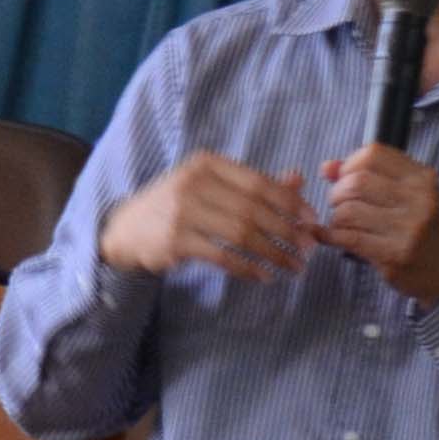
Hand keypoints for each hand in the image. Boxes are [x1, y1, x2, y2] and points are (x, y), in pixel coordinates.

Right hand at [99, 150, 315, 281]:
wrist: (127, 229)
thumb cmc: (177, 205)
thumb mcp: (212, 186)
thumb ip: (253, 183)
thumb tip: (298, 180)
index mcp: (206, 164)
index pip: (258, 182)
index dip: (290, 202)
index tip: (311, 221)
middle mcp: (193, 183)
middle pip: (253, 209)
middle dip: (286, 232)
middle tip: (307, 250)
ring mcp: (182, 212)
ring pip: (241, 234)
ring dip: (272, 253)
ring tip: (292, 267)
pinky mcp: (175, 241)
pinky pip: (222, 256)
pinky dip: (247, 268)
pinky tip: (262, 276)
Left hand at [316, 143, 438, 304]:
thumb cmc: (425, 228)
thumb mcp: (408, 194)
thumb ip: (369, 175)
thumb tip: (326, 167)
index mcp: (422, 179)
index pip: (373, 154)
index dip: (349, 164)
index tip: (345, 178)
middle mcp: (418, 200)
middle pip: (355, 182)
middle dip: (337, 193)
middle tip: (340, 204)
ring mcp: (407, 229)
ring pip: (348, 211)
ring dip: (336, 218)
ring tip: (343, 224)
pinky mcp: (394, 255)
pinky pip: (348, 238)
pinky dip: (330, 236)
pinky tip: (330, 237)